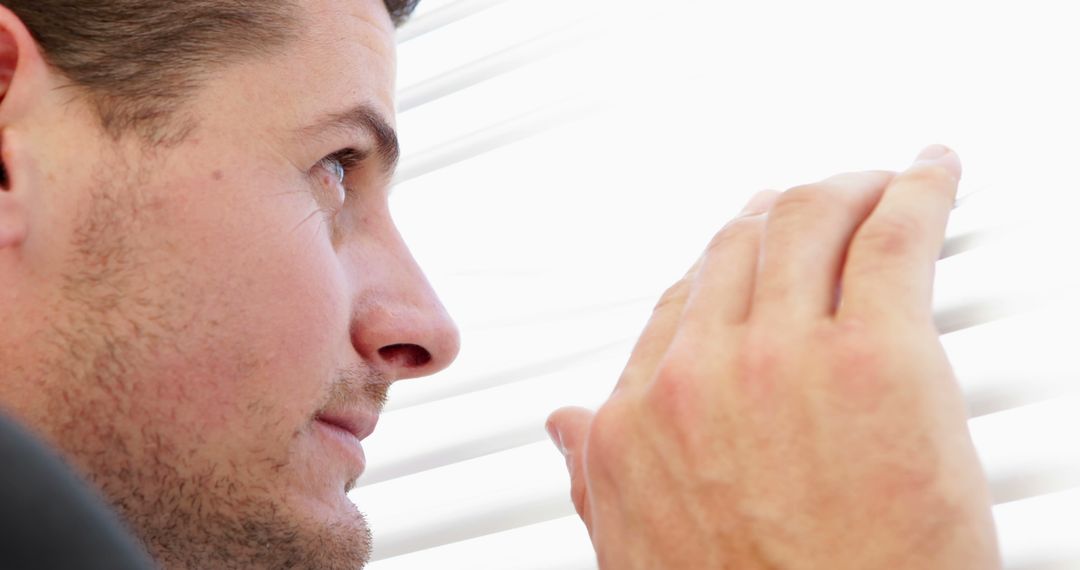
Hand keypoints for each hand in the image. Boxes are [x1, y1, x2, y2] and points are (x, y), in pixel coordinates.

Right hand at [546, 146, 1000, 568]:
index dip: (718, 268)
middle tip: (809, 201)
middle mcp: (700, 375)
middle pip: (737, 250)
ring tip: (874, 181)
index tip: (744, 252)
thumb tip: (565, 426)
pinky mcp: (881, 354)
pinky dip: (917, 188)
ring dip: (843, 188)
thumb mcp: (639, 550)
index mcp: (640, 421)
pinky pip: (894, 235)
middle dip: (774, 214)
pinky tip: (932, 171)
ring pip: (806, 222)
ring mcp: (784, 357)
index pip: (677, 306)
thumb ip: (597, 476)